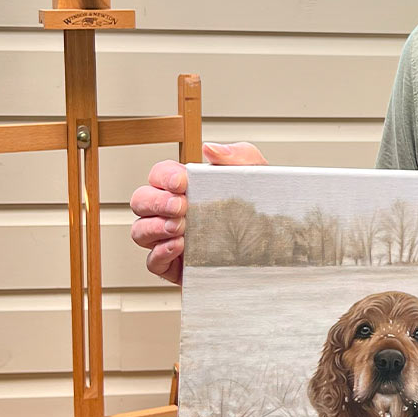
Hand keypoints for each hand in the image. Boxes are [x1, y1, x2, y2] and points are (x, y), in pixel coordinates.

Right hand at [129, 140, 266, 284]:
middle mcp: (172, 213)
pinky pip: (152, 262)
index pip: (158, 175)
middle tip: (181, 206)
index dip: (163, 176)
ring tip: (180, 227)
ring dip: (154, 227)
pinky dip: (160, 252)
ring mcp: (170, 240)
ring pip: (139, 231)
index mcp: (186, 188)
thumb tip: (210, 149)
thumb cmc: (262, 213)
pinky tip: (179, 246)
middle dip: (156, 201)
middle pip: (140, 201)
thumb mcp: (258, 178)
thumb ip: (238, 156)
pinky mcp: (175, 267)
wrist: (278, 252)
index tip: (181, 182)